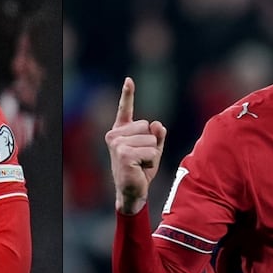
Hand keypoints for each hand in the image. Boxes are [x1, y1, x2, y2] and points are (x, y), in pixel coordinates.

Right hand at [103, 77, 166, 214]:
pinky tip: (140, 169)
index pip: (125, 109)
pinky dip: (151, 162)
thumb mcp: (153, 150)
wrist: (132, 192)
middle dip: (152, 144)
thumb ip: (157, 135)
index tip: (129, 80)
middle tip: (141, 159)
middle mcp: (115, 135)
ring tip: (140, 165)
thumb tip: (157, 125)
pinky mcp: (123, 153)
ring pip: (151, 140)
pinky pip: (151, 152)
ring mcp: (117, 143)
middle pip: (148, 126)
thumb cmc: (141, 170)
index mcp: (120, 131)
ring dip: (152, 155)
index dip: (127, 94)